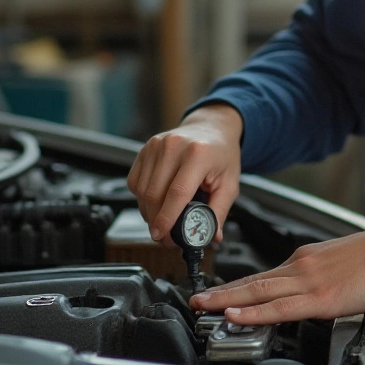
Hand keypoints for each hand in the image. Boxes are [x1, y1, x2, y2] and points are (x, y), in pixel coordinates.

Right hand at [127, 103, 242, 245]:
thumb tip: (211, 236)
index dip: (167, 218)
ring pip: (142, 190)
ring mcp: (156, 145)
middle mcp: (174, 146)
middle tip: (164, 237)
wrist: (211, 128)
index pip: (177, 192)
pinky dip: (142, 198)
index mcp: (198, 154)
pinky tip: (156, 201)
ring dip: (148, 212)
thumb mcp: (230, 183)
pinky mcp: (145, 148)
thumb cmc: (221, 155)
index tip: (161, 235)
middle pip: (155, 194)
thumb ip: (219, 211)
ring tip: (161, 221)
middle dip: (156, 220)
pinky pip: (135, 181)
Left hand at [189, 228, 364, 324]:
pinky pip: (279, 308)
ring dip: (226, 300)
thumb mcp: (336, 261)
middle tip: (195, 299)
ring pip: (258, 292)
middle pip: (252, 281)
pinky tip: (235, 314)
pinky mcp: (319, 298)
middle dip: (220, 291)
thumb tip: (303, 289)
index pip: (262, 275)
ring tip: (203, 306)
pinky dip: (253, 312)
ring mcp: (308, 282)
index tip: (217, 293)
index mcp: (304, 258)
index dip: (236, 286)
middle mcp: (300, 266)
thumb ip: (315, 274)